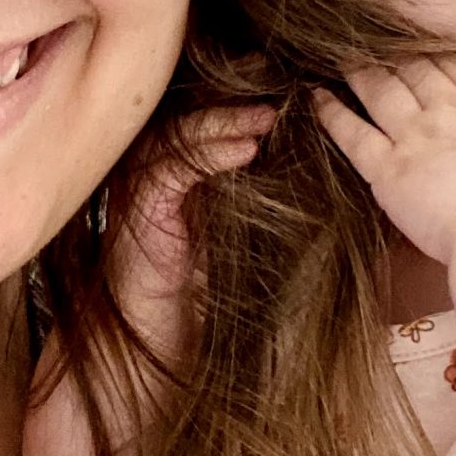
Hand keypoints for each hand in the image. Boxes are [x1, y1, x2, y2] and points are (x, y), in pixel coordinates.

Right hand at [110, 105, 275, 353]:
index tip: (293, 102)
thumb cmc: (199, 309)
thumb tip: (318, 172)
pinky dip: (209, 151)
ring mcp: (141, 193)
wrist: (149, 359)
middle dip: (236, 103)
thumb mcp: (244, 245)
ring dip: (226, 120)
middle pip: (190, 119)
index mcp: (180, 183)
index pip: (209, 126)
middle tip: (285, 96)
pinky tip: (246, 149)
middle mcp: (155, 179)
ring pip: (179, 135)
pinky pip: (171, 167)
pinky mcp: (137, 213)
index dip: (245, 109)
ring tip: (269, 117)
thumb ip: (263, 207)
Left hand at [312, 56, 455, 265]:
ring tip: (338, 56)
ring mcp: (417, 136)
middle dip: (392, 49)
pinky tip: (316, 97)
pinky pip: (353, 134)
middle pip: (413, 67)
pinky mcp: (389, 169)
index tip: (416, 39)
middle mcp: (449, 111)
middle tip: (368, 35)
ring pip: (380, 89)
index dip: (432, 50)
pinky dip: (331, 112)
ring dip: (358, 69)